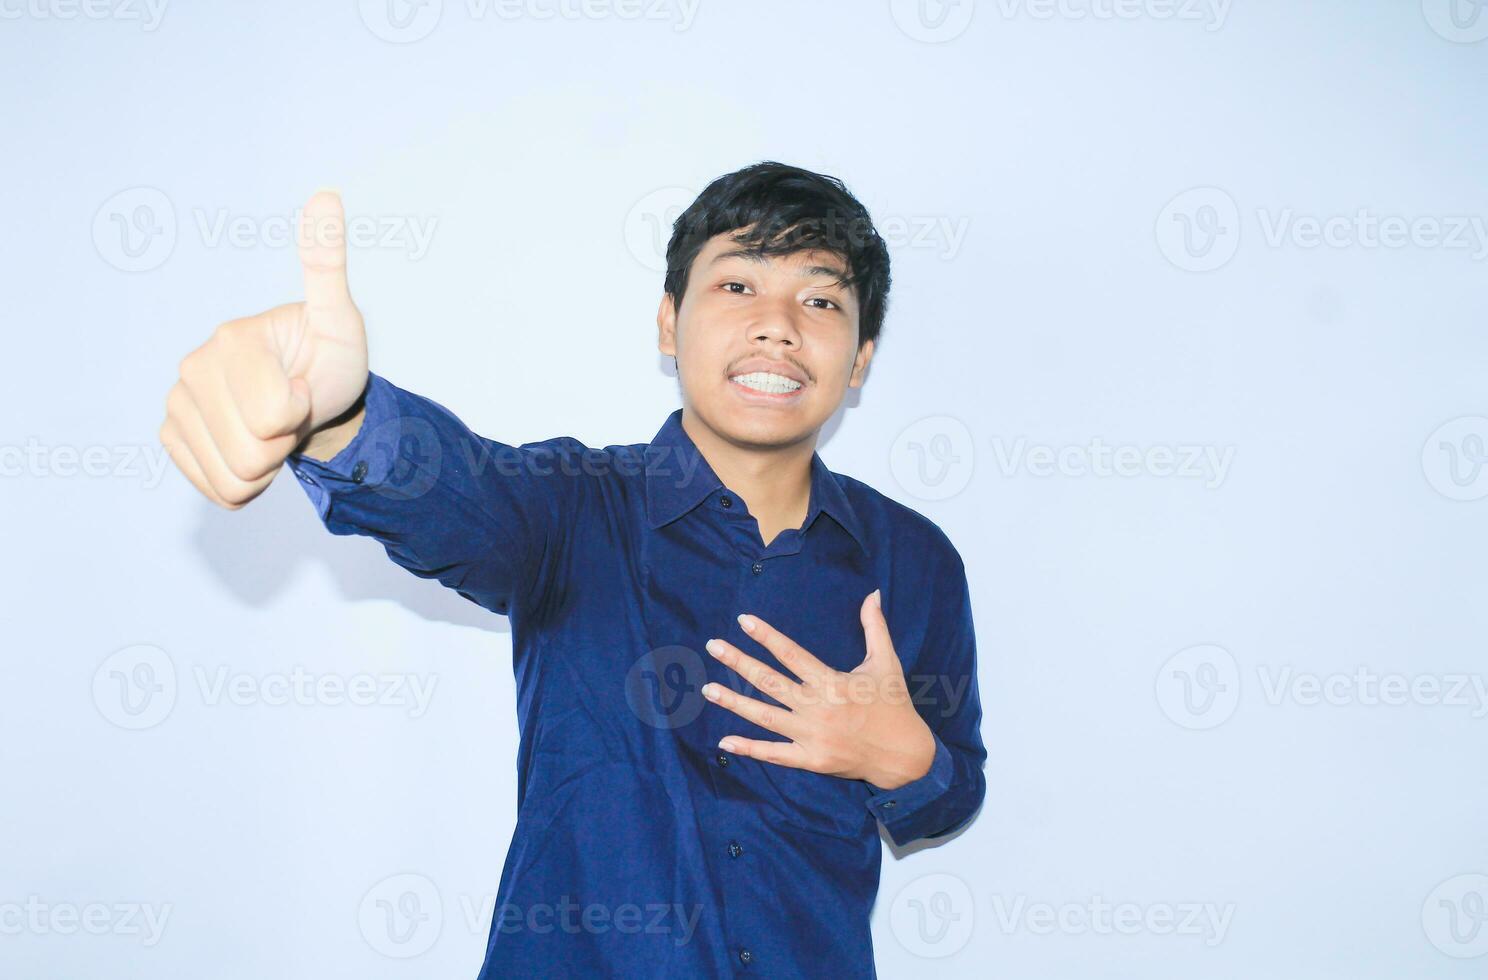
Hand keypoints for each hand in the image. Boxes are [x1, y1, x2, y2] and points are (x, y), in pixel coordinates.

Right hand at [158, 190, 369, 507]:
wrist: (313, 399)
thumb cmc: (329, 358)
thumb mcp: (340, 318)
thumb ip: (327, 265)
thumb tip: (326, 194)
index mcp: (233, 338)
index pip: (278, 416)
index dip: (302, 410)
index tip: (302, 385)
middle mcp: (193, 365)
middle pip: (254, 451)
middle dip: (285, 442)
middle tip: (291, 411)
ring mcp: (177, 402)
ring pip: (237, 476)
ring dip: (268, 465)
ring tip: (274, 428)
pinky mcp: (172, 435)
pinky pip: (219, 490)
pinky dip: (246, 482)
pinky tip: (252, 444)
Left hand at [701, 589, 936, 789]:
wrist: (904, 755)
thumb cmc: (894, 705)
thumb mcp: (886, 662)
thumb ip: (874, 627)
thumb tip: (872, 594)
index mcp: (832, 681)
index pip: (791, 653)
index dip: (765, 635)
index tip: (743, 621)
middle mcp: (818, 707)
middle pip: (769, 681)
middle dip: (739, 662)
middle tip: (713, 646)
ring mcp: (812, 735)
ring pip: (764, 716)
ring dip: (734, 702)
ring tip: (708, 689)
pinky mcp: (811, 759)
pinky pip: (774, 753)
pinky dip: (749, 748)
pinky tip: (725, 741)